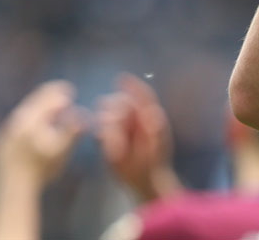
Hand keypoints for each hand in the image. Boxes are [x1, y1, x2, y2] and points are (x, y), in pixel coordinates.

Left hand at [0, 80, 84, 187]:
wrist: (13, 188)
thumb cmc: (41, 169)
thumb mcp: (63, 150)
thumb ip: (73, 130)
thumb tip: (84, 113)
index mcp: (31, 118)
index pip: (48, 96)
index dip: (61, 91)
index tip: (71, 90)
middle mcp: (16, 120)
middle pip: (35, 101)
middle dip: (50, 98)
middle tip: (63, 96)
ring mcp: (7, 131)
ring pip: (25, 113)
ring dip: (40, 110)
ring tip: (53, 114)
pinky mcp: (1, 141)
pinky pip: (18, 125)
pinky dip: (30, 121)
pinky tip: (38, 130)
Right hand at [95, 73, 182, 201]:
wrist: (146, 181)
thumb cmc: (156, 161)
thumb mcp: (159, 144)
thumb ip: (157, 129)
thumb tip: (153, 111)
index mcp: (148, 115)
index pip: (141, 95)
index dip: (132, 85)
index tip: (120, 78)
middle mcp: (133, 119)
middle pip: (119, 103)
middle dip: (115, 111)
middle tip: (114, 123)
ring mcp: (120, 129)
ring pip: (107, 116)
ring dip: (108, 124)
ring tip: (116, 144)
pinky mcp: (108, 141)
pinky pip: (99, 133)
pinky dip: (101, 136)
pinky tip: (109, 147)